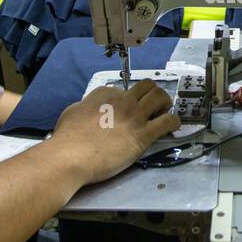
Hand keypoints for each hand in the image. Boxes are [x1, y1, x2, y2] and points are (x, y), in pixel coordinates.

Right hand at [51, 80, 179, 185]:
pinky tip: (172, 127)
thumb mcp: (72, 112)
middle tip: (152, 106)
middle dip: (151, 94)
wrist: (71, 156)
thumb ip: (86, 107)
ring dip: (165, 103)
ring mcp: (135, 116)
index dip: (126, 99)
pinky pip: (168, 121)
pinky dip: (173, 122)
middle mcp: (122, 100)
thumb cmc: (67, 139)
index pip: (121, 89)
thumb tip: (90, 110)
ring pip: (160, 97)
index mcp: (104, 94)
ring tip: (164, 113)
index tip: (125, 110)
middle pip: (146, 86)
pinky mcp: (144, 134)